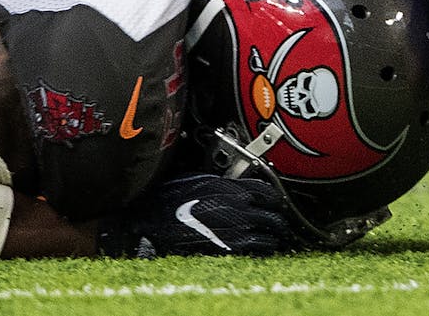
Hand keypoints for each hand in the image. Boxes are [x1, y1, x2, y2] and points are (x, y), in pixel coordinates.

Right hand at [98, 173, 319, 256]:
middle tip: (281, 219)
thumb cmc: (166, 200)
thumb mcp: (195, 181)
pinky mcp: (226, 247)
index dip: (274, 196)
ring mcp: (232, 227)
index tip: (277, 199)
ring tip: (277, 234)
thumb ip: (219, 184)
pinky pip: (256, 247)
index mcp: (226, 187)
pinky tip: (266, 247)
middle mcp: (234, 205)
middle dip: (278, 215)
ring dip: (275, 232)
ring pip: (268, 229)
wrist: (147, 222)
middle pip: (271, 210)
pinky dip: (265, 246)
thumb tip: (235, 186)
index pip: (264, 189)